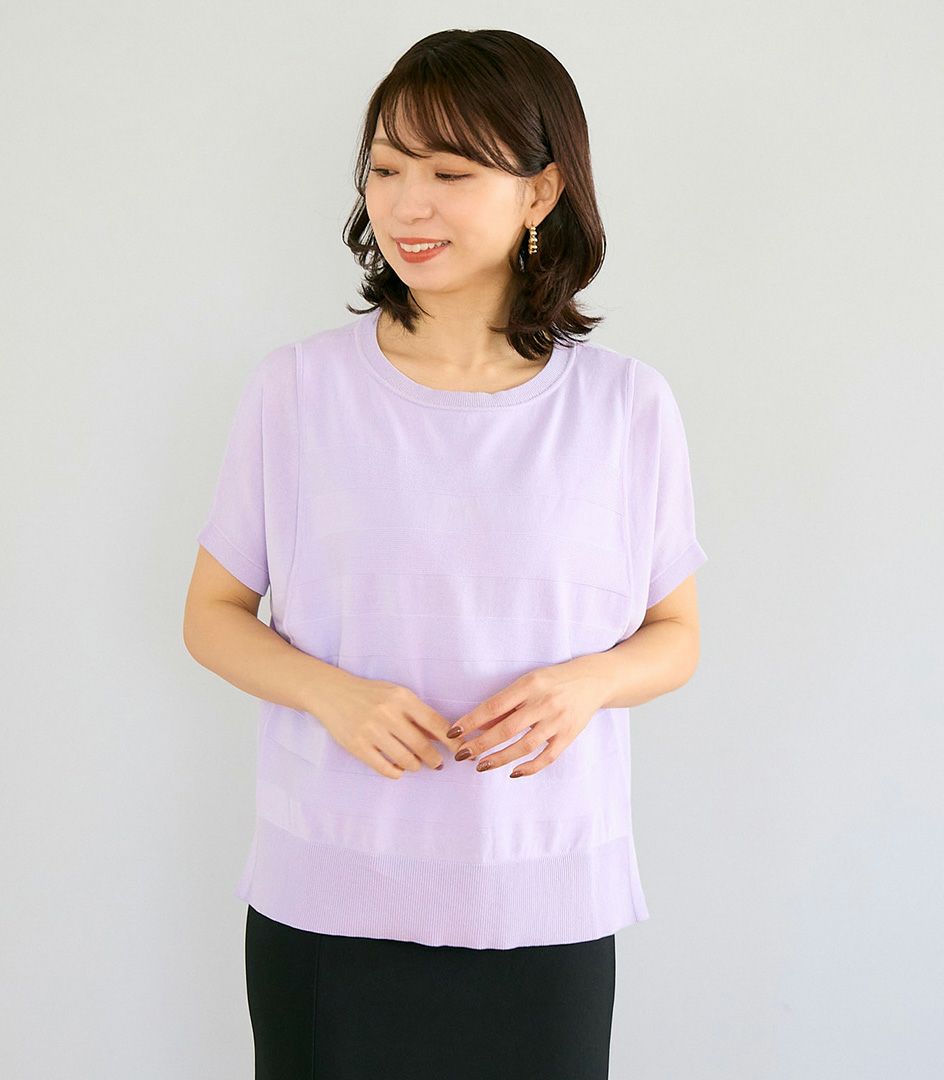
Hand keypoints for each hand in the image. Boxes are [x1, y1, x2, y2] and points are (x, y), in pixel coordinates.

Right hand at [316, 674, 454, 778]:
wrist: (333, 693)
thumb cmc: (371, 694)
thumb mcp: (397, 695)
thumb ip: (418, 714)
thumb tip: (444, 737)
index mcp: (402, 698)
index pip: (435, 723)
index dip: (452, 741)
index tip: (461, 751)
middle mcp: (388, 714)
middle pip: (422, 746)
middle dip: (434, 759)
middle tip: (438, 764)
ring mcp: (371, 731)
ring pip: (405, 760)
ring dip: (416, 766)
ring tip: (416, 765)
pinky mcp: (357, 746)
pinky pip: (384, 768)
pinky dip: (396, 772)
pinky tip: (398, 769)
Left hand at [446, 661, 609, 777]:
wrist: (592, 680)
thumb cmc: (553, 680)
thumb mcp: (528, 682)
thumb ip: (506, 702)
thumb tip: (478, 723)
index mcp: (530, 685)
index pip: (494, 706)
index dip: (472, 721)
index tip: (454, 732)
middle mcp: (544, 703)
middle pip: (507, 729)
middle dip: (481, 744)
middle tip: (461, 754)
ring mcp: (558, 721)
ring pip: (525, 745)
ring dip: (500, 758)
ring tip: (481, 766)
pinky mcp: (569, 736)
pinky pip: (547, 757)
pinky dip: (529, 767)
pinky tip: (513, 772)